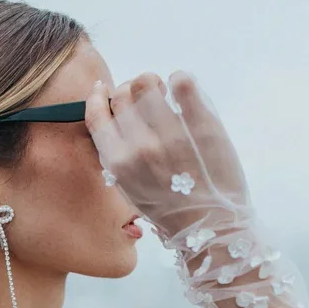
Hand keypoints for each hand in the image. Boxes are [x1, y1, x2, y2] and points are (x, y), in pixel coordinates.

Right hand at [85, 71, 250, 242]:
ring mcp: (170, 132)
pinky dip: (180, 80)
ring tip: (164, 93)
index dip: (97, 97)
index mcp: (119, 164)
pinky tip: (183, 91)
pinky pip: (182, 81)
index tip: (104, 90)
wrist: (213, 227)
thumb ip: (119, 159)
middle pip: (122, 95)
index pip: (96, 116)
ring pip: (147, 82)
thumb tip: (113, 122)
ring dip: (152, 83)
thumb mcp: (132, 191)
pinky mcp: (201, 122)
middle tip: (144, 98)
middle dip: (128, 90)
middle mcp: (140, 145)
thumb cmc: (171, 213)